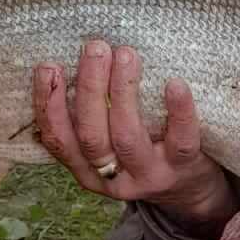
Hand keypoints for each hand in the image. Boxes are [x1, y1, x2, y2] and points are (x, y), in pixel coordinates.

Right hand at [32, 39, 234, 222]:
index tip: (47, 66)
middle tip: (95, 47)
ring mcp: (149, 174)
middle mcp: (114, 178)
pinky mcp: (183, 167)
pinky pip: (181, 141)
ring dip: (122, 92)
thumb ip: (92, 116)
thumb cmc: (145, 153)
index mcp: (87, 171)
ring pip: (127, 136)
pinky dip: (178, 111)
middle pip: (91, 135)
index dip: (49, 105)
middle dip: (89, 88)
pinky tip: (174, 83)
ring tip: (125, 54)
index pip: (59, 140)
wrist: (192, 191)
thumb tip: (74, 60)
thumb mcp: (110, 146)